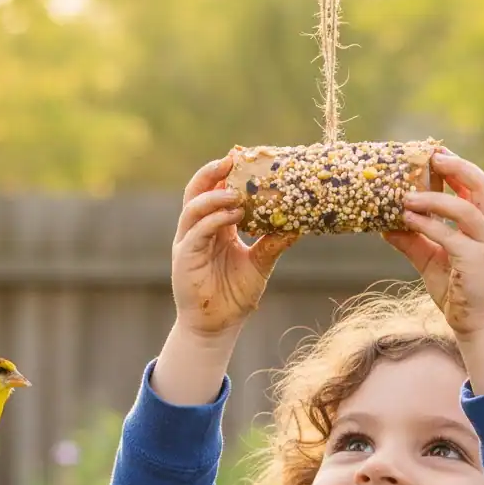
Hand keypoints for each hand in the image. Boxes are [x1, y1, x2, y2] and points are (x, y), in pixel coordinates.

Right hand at [171, 155, 299, 337]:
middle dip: (212, 172)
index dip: (226, 174)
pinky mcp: (185, 258)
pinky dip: (213, 220)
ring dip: (215, 196)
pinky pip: (196, 232)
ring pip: (194, 208)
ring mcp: (188, 242)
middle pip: (197, 191)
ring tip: (237, 193)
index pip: (215, 192)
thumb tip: (299, 224)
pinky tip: (233, 216)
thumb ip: (273, 243)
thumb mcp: (260, 263)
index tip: (244, 157)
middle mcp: (198, 230)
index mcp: (215, 227)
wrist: (218, 326)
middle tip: (232, 159)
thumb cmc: (235, 295)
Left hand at [382, 150, 483, 338]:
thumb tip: (386, 224)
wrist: (478, 326)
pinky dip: (429, 224)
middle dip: (458, 167)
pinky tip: (408, 219)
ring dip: (434, 198)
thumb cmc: (458, 292)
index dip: (459, 166)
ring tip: (406, 197)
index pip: (478, 185)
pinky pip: (450, 236)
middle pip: (482, 185)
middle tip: (431, 157)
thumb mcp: (432, 260)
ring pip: (464, 208)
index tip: (436, 152)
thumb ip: (413, 240)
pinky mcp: (477, 262)